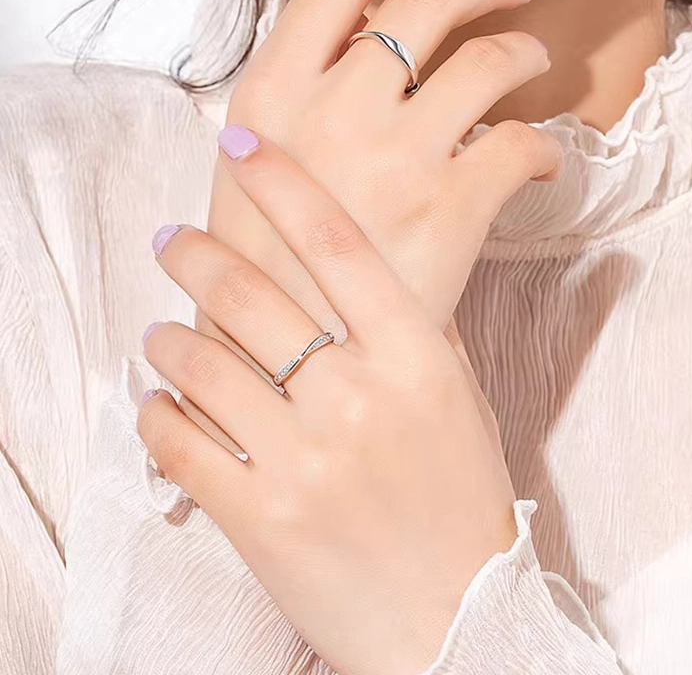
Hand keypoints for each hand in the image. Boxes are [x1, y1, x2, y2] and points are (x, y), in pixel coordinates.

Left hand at [139, 131, 520, 674]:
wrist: (458, 619)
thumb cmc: (461, 503)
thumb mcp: (459, 404)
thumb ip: (414, 336)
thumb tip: (367, 279)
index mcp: (415, 359)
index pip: (338, 244)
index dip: (283, 184)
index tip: (240, 145)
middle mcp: (359, 397)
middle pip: (254, 295)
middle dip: (196, 254)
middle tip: (171, 238)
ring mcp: (306, 458)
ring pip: (203, 365)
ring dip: (169, 338)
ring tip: (160, 332)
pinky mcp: (261, 517)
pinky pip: (181, 443)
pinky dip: (157, 414)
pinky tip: (156, 401)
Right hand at [205, 0, 557, 342]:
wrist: (290, 362)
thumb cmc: (271, 270)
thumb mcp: (258, 174)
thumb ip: (301, 104)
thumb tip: (357, 46)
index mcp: (272, 97)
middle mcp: (332, 112)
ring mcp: (394, 157)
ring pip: (489, 61)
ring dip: (522, 53)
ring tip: (530, 66)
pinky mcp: (451, 209)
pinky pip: (524, 144)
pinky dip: (546, 146)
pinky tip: (542, 162)